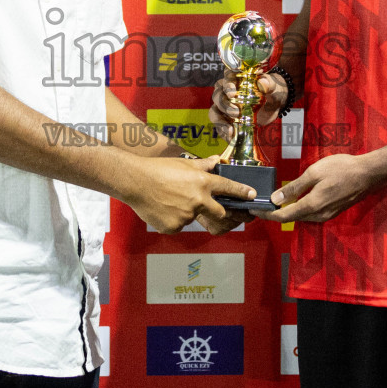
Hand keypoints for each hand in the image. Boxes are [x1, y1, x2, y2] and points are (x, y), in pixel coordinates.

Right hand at [122, 154, 256, 234]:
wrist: (134, 181)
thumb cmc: (158, 169)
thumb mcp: (183, 163)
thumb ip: (203, 165)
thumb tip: (216, 161)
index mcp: (202, 183)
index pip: (229, 188)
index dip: (242, 192)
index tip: (251, 195)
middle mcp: (198, 200)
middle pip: (219, 212)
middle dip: (218, 211)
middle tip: (205, 204)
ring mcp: (186, 215)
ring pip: (194, 217)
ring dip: (188, 212)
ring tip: (169, 199)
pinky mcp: (174, 226)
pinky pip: (179, 225)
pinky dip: (174, 219)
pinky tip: (162, 208)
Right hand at [208, 71, 287, 140]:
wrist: (272, 105)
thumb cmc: (271, 91)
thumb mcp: (274, 87)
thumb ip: (269, 84)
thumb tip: (262, 82)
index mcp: (237, 77)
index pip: (227, 77)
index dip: (227, 84)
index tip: (232, 93)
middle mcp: (226, 90)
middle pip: (217, 95)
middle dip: (224, 105)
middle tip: (236, 112)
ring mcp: (224, 106)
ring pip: (214, 111)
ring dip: (220, 121)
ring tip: (230, 129)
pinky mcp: (225, 119)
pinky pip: (219, 125)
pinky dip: (223, 131)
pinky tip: (231, 136)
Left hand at [264, 153, 379, 223]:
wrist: (369, 174)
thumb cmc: (342, 169)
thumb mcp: (314, 173)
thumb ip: (294, 187)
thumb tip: (276, 199)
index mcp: (312, 205)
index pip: (284, 216)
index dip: (267, 215)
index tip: (255, 210)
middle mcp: (319, 215)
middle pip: (292, 218)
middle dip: (276, 213)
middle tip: (262, 203)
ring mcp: (327, 215)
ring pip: (302, 216)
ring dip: (288, 210)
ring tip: (275, 201)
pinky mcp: (333, 211)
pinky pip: (312, 213)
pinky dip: (300, 208)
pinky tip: (296, 199)